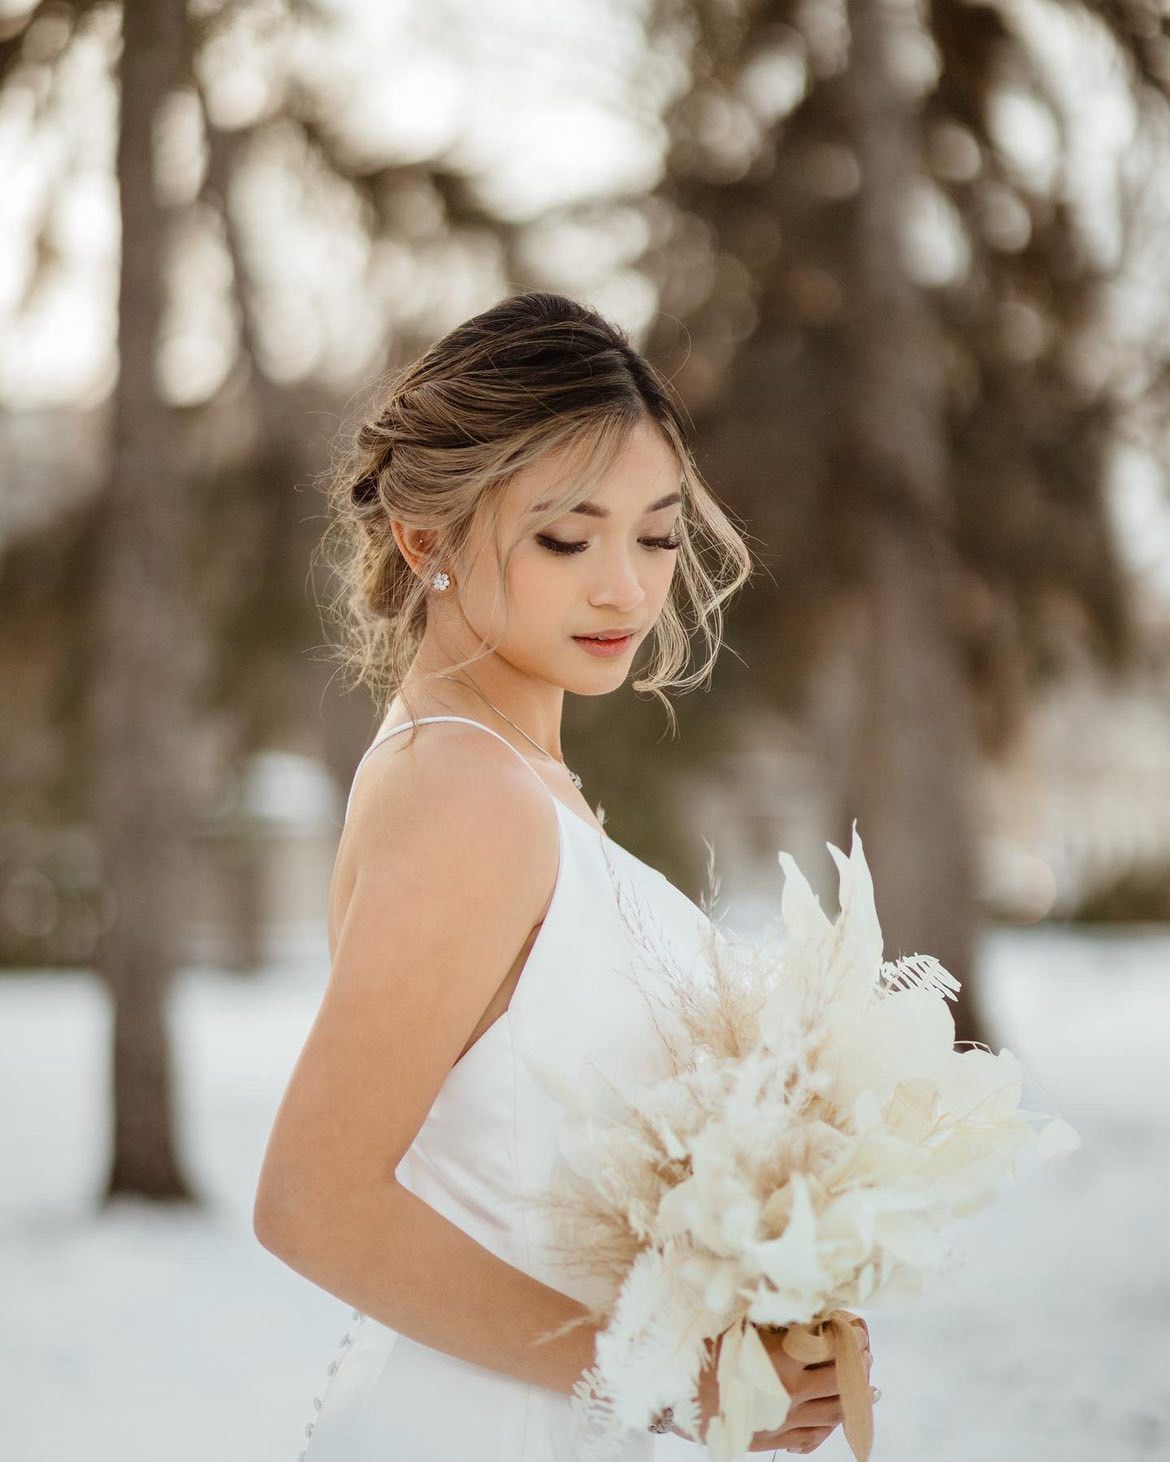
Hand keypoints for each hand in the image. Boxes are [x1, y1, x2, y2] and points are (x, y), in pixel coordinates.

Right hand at [674, 1314, 872, 1454]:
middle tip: (863, 1345)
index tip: (855, 1321)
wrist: (669, 1392)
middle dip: (858, 1360)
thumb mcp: (735, 1315)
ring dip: (853, 1392)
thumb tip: (802, 1293)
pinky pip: (813, 1438)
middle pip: (842, 1379)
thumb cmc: (698, 1347)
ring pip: (835, 1411)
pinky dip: (831, 1425)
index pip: (834, 1345)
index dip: (850, 1332)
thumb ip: (772, 1307)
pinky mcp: (771, 1440)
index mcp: (783, 1358)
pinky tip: (835, 1414)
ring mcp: (783, 1421)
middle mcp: (789, 1393)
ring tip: (862, 1378)